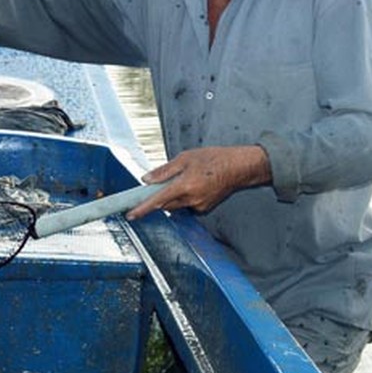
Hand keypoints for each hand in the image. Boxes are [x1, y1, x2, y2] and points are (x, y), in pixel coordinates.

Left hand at [125, 145, 271, 219]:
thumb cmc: (216, 159)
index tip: (131, 215)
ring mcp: (199, 206)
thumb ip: (164, 171)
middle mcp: (191, 199)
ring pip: (175, 206)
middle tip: (159, 184)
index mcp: (185, 186)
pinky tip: (193, 184)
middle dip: (158, 197)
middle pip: (165, 204)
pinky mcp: (204, 208)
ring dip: (172, 196)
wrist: (240, 167)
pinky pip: (186, 206)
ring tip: (184, 179)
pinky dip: (183, 198)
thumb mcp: (185, 158)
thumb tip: (147, 179)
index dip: (142, 209)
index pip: (158, 200)